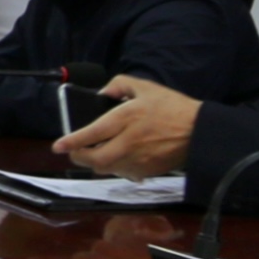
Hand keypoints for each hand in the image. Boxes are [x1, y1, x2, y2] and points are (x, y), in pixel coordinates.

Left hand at [55, 77, 202, 176]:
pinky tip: (118, 158)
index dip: (72, 141)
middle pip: (95, 159)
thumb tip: (103, 92)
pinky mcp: (148, 171)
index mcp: (125, 119)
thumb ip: (120, 84)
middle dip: (79, 157)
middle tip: (74, 152)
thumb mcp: (146, 87)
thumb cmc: (172, 107)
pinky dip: (116, 168)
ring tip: (95, 154)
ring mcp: (138, 159)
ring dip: (96, 163)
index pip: (91, 134)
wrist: (200, 132)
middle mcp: (128, 142)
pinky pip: (124, 173)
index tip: (58, 146)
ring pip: (107, 169)